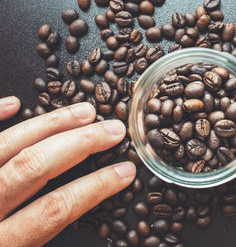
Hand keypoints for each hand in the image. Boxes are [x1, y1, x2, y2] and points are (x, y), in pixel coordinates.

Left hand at [0, 97, 135, 245]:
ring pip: (6, 146)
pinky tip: (15, 102)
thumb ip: (32, 240)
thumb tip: (71, 216)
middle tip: (111, 130)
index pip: (55, 209)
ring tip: (83, 112)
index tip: (124, 171)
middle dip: (80, 144)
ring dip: (49, 124)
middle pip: (33, 167)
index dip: (96, 187)